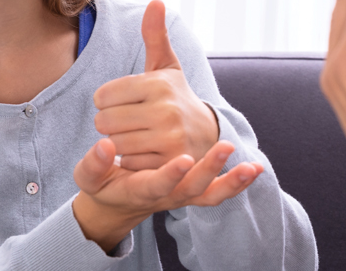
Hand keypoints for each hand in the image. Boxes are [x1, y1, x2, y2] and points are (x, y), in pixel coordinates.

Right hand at [71, 139, 263, 251]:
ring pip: (210, 193)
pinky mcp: (194, 191)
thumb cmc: (103, 184)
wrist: (119, 201)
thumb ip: (94, 164)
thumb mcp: (89, 177)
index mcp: (140, 191)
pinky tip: (256, 167)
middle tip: (225, 148)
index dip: (170, 175)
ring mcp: (184, 195)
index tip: (183, 160)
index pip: (157, 185)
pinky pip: (218, 192)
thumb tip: (105, 145)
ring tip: (251, 165)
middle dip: (209, 170)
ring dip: (231, 181)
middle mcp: (167, 196)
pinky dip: (237, 184)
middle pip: (192, 189)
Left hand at [92, 0, 218, 169]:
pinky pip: (127, 163)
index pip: (102, 96)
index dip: (108, 101)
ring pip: (114, 143)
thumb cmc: (176, 98)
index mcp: (158, 83)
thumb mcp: (167, 67)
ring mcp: (169, 138)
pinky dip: (131, 161)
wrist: (209, 136)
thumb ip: (155, 36)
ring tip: (139, 137)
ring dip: (120, 143)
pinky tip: (147, 153)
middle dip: (110, 124)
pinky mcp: (169, 163)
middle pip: (104, 121)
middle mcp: (166, 109)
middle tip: (130, 122)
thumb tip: (156, 1)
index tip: (126, 102)